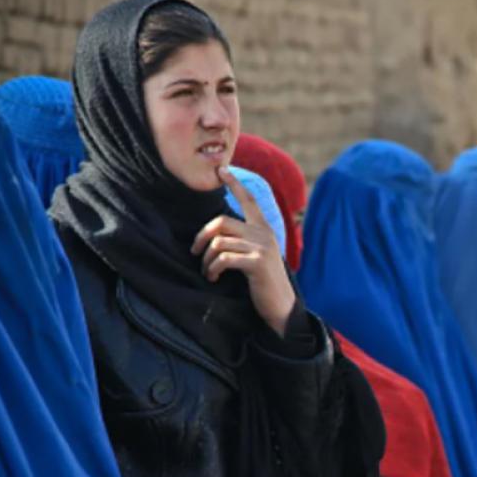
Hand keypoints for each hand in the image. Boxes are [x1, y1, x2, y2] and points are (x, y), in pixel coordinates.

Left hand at [191, 166, 295, 336]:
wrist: (281, 306)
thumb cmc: (264, 282)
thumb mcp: (257, 255)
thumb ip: (245, 240)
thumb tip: (218, 234)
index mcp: (264, 229)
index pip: (249, 200)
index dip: (235, 184)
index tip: (222, 170)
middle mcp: (264, 234)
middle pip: (222, 222)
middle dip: (202, 236)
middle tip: (195, 252)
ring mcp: (261, 247)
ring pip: (219, 242)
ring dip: (206, 259)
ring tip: (207, 272)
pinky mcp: (257, 263)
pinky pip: (224, 258)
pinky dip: (213, 269)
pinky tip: (213, 278)